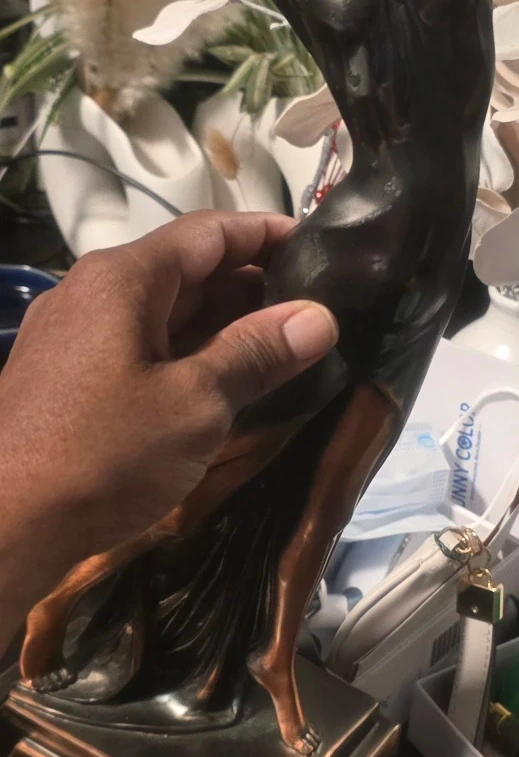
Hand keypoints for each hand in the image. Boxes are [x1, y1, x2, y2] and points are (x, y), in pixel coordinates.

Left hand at [0, 212, 337, 657]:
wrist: (2, 525)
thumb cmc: (102, 455)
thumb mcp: (195, 404)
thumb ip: (256, 353)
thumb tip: (319, 316)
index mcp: (123, 278)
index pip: (209, 231)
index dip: (267, 233)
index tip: (320, 245)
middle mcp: (92, 291)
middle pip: (184, 268)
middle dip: (250, 282)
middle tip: (315, 304)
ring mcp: (72, 334)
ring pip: (160, 310)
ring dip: (219, 322)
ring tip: (282, 344)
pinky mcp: (64, 377)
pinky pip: (137, 344)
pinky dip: (184, 352)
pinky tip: (219, 383)